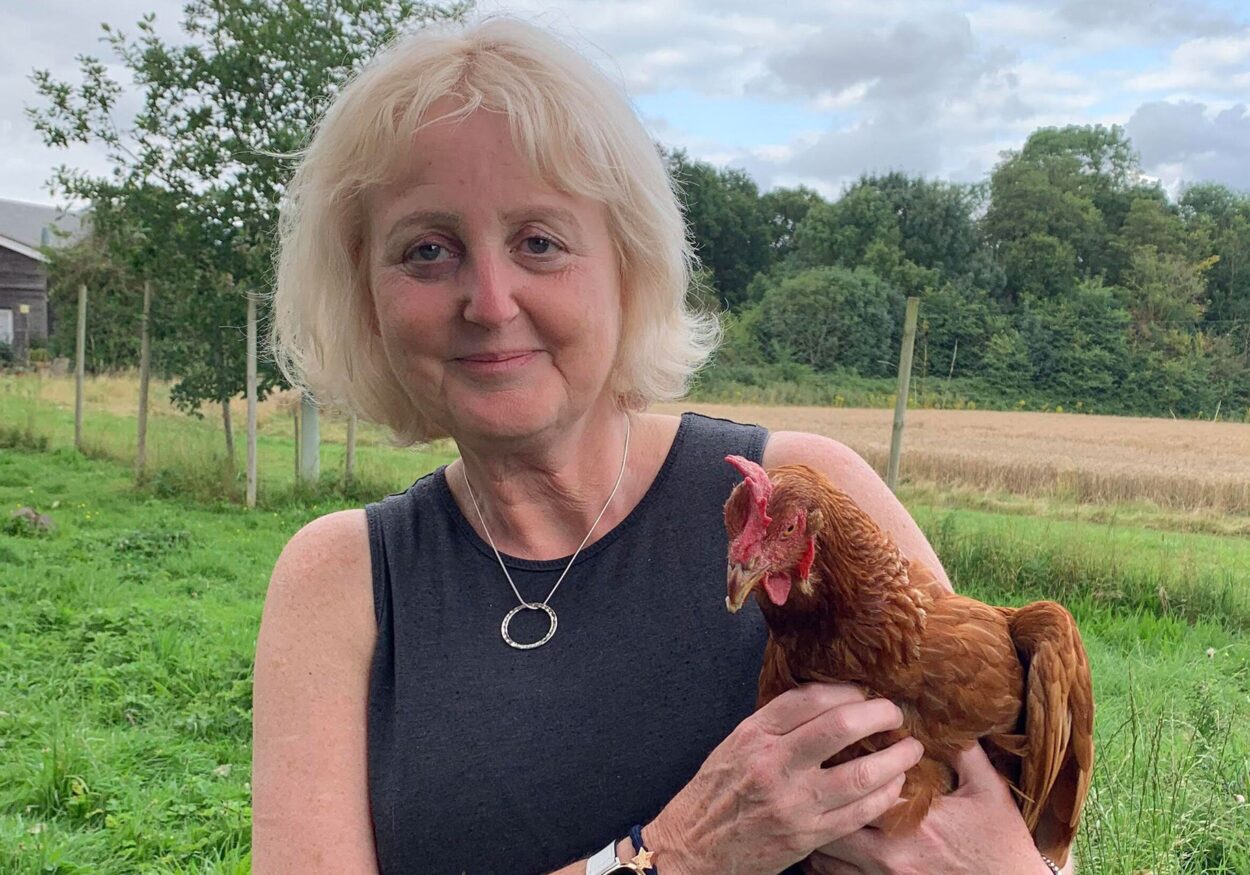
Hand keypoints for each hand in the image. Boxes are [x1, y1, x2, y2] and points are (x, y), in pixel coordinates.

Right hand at [645, 683, 925, 874]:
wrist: (692, 847)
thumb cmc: (715, 793)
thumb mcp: (735, 746)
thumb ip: (775, 726)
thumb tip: (826, 705)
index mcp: (753, 735)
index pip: (809, 699)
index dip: (847, 691)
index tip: (864, 693)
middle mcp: (772, 764)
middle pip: (839, 727)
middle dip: (879, 715)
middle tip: (895, 714)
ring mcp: (791, 803)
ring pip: (859, 775)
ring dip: (895, 760)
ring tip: (911, 750)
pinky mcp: (806, 835)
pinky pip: (858, 813)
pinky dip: (884, 797)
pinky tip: (895, 786)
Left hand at [803, 742, 1049, 874]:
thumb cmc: (1002, 843)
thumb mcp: (989, 790)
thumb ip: (964, 752)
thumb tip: (942, 716)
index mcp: (912, 820)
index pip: (859, 785)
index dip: (843, 764)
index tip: (835, 748)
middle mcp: (891, 854)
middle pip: (831, 823)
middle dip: (819, 799)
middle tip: (814, 777)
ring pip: (826, 858)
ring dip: (818, 832)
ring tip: (815, 809)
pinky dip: (827, 863)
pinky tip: (828, 844)